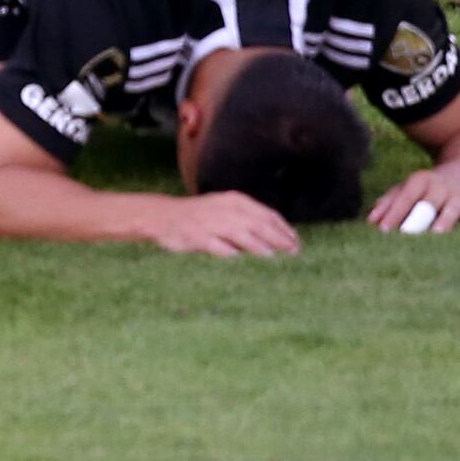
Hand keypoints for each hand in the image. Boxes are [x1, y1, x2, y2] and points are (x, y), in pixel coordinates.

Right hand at [152, 191, 301, 257]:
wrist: (162, 216)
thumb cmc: (200, 216)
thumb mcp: (225, 209)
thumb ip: (249, 220)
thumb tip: (278, 239)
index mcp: (235, 201)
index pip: (267, 214)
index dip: (284, 229)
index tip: (296, 243)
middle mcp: (225, 209)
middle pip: (258, 224)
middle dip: (278, 239)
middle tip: (293, 252)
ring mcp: (210, 223)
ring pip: (240, 234)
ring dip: (258, 246)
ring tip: (272, 257)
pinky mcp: (196, 236)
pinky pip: (216, 245)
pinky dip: (228, 252)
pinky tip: (239, 259)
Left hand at [366, 170, 459, 234]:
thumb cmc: (426, 188)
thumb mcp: (406, 189)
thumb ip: (388, 203)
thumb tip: (371, 221)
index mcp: (420, 180)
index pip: (404, 197)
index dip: (394, 213)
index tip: (383, 230)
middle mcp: (440, 186)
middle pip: (427, 203)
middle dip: (416, 219)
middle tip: (405, 235)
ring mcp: (458, 196)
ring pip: (452, 208)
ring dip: (444, 221)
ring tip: (437, 234)